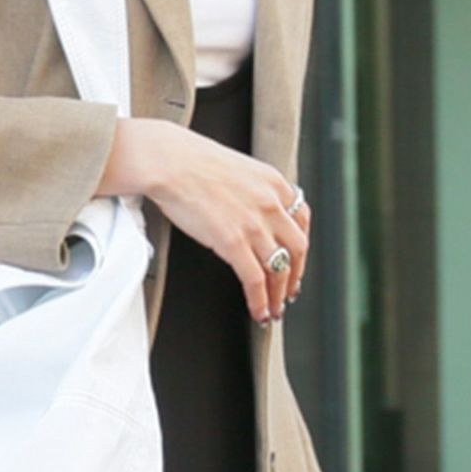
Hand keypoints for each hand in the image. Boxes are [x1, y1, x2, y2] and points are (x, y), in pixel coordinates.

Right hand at [96, 117, 310, 323]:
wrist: (169, 161)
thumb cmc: (189, 161)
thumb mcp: (235, 168)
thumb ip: (249, 189)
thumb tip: (245, 207)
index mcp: (273, 183)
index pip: (301, 219)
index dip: (300, 244)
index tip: (296, 258)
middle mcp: (271, 205)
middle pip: (297, 249)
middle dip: (295, 275)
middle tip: (288, 291)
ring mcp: (255, 225)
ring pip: (279, 270)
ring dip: (278, 295)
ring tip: (273, 309)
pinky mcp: (234, 243)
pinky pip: (255, 281)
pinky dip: (260, 301)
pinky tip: (258, 310)